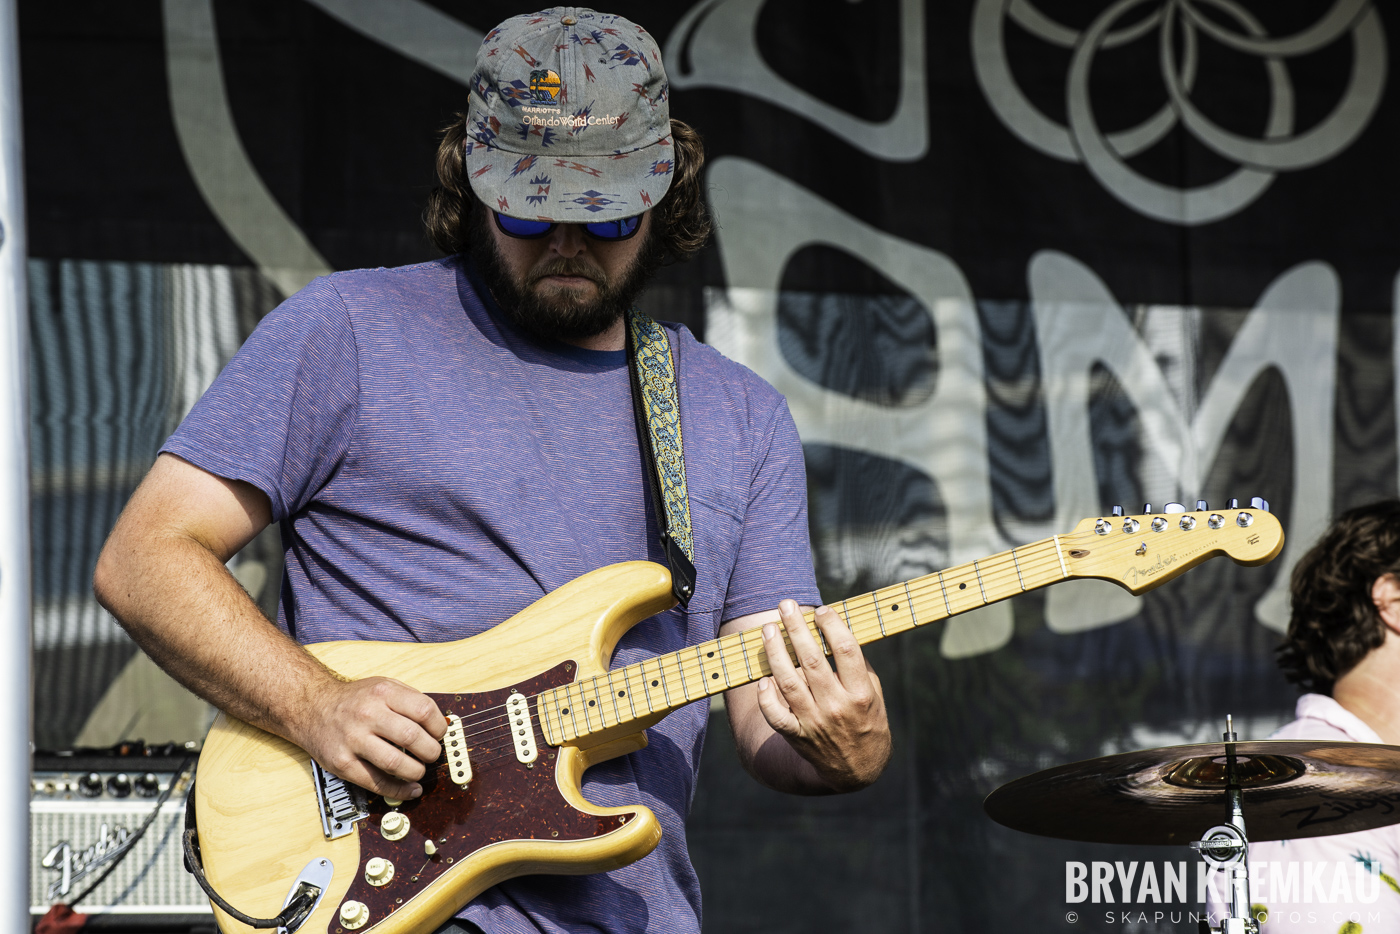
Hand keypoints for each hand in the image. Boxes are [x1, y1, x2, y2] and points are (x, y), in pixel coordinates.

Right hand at [293, 677, 447, 799]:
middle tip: (432, 755)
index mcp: (383, 693)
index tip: (439, 735)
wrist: (311, 706)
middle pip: (413, 738)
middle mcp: (368, 714)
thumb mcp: (382, 685)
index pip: (424, 710)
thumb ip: (410, 700)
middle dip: (431, 752)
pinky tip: (409, 789)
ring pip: (396, 763)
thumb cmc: (353, 699)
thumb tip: (440, 724)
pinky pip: (376, 782)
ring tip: (419, 771)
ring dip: (417, 772)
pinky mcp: (342, 762)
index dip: (439, 727)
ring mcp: (353, 739)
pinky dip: (398, 790)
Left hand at [756, 599, 891, 791]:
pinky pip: (776, 715)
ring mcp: (815, 722)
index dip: (831, 626)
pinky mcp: (797, 735)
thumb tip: (837, 629)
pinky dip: (767, 698)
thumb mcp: (874, 694)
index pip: (845, 650)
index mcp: (860, 693)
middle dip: (796, 629)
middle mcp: (837, 707)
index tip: (820, 610)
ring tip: (768, 630)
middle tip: (785, 606)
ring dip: (775, 652)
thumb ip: (858, 666)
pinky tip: (762, 678)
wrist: (857, 769)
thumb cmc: (867, 721)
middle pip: (812, 661)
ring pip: (788, 682)